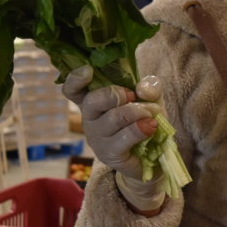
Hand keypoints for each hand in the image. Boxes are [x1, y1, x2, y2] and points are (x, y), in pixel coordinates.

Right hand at [62, 66, 164, 210]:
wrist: (153, 156)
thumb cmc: (144, 121)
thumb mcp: (150, 98)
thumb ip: (149, 88)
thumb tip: (143, 89)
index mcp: (93, 100)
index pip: (73, 90)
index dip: (75, 79)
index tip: (88, 70)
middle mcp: (90, 118)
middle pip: (92, 101)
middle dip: (115, 94)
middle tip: (133, 95)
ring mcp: (97, 138)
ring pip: (113, 118)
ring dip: (137, 111)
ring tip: (153, 113)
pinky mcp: (110, 154)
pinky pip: (124, 138)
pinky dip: (140, 129)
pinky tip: (152, 126)